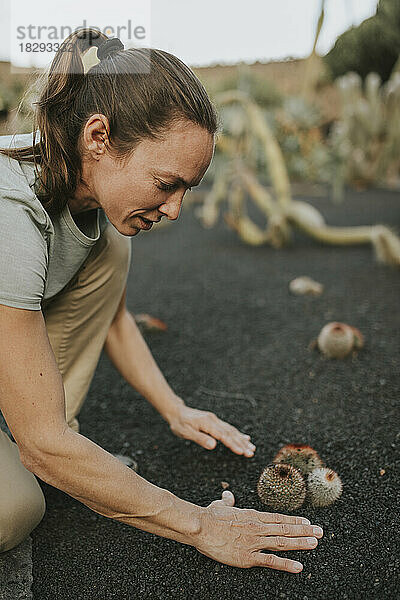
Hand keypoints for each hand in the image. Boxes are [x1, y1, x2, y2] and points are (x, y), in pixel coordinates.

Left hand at [166, 403, 255, 456]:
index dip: (233, 444)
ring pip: (231, 431)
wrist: (177, 412)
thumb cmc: (180, 423)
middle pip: (230, 433)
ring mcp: (215, 420)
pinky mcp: (215, 422)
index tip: (241, 452)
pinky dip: (238, 434)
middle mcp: (214, 420)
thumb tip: (213, 445)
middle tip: (251, 453)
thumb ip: (200, 438)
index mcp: (208, 423)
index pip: (223, 436)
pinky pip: (228, 428)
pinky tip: (244, 438)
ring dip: (242, 440)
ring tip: (252, 448)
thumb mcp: (186, 432)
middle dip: (242, 444)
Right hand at [193, 490, 322, 571]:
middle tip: (320, 532)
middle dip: (304, 531)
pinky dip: (286, 563)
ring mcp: (254, 542)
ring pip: (282, 542)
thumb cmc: (209, 516)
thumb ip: (228, 501)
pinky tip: (298, 566)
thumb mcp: (221, 505)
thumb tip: (228, 495)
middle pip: (285, 529)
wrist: (201, 526)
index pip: (279, 518)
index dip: (295, 520)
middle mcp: (258, 527)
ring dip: (300, 543)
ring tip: (314, 543)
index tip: (307, 522)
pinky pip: (270, 561)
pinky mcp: (248, 557)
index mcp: (253, 515)